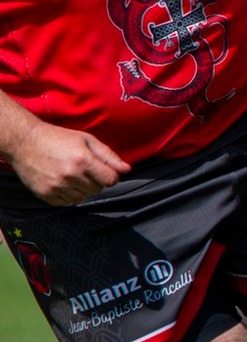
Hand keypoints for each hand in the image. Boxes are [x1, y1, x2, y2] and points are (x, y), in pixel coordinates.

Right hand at [11, 121, 129, 205]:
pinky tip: (62, 182)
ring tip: (72, 175)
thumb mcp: (86, 140)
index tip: (103, 171)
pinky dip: (69, 195)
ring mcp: (56, 186)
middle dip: (95, 181)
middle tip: (84, 170)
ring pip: (83, 197)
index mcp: (83, 160)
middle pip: (97, 189)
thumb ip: (109, 156)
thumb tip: (127, 169)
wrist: (25, 142)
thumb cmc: (58, 138)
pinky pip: (67, 203)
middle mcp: (70, 175)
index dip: (110, 176)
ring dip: (82, 189)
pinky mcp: (45, 194)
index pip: (110, 180)